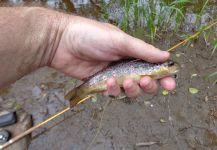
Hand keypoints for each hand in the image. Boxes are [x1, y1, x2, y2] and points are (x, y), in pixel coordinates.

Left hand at [51, 16, 175, 96]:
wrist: (62, 41)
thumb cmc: (91, 35)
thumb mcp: (119, 40)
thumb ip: (142, 50)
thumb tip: (166, 56)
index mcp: (132, 52)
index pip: (152, 66)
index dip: (163, 77)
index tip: (170, 85)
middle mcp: (124, 65)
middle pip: (143, 83)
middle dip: (147, 85)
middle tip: (144, 81)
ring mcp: (113, 75)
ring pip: (128, 91)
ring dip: (130, 89)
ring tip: (125, 81)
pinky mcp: (101, 84)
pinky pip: (112, 93)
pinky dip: (112, 90)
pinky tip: (108, 82)